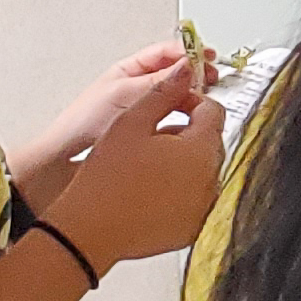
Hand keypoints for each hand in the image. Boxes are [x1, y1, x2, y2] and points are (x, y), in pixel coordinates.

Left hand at [44, 41, 195, 162]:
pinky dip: (185, 117)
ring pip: (177, 95)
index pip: (167, 52)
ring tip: (201, 104)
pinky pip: (173, 117)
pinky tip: (189, 123)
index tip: (209, 58)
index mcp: (132, 69)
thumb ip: (160, 81)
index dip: (190, 52)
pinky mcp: (149, 127)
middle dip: (195, 75)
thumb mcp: (127, 93)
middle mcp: (140, 85)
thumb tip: (188, 65)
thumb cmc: (86, 121)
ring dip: (191, 97)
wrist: (69, 155)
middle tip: (211, 81)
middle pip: (176, 73)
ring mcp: (145, 106)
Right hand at [47, 58, 221, 268]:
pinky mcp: (191, 230)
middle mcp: (211, 180)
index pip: (212, 111)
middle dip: (186, 133)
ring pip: (201, 172)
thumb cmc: (107, 177)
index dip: (189, 101)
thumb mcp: (132, 121)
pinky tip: (149, 191)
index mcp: (202, 149)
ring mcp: (203, 208)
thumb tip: (186, 69)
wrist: (88, 230)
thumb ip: (164, 92)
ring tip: (145, 165)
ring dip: (182, 162)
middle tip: (150, 136)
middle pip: (209, 142)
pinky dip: (178, 192)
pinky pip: (192, 200)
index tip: (168, 105)